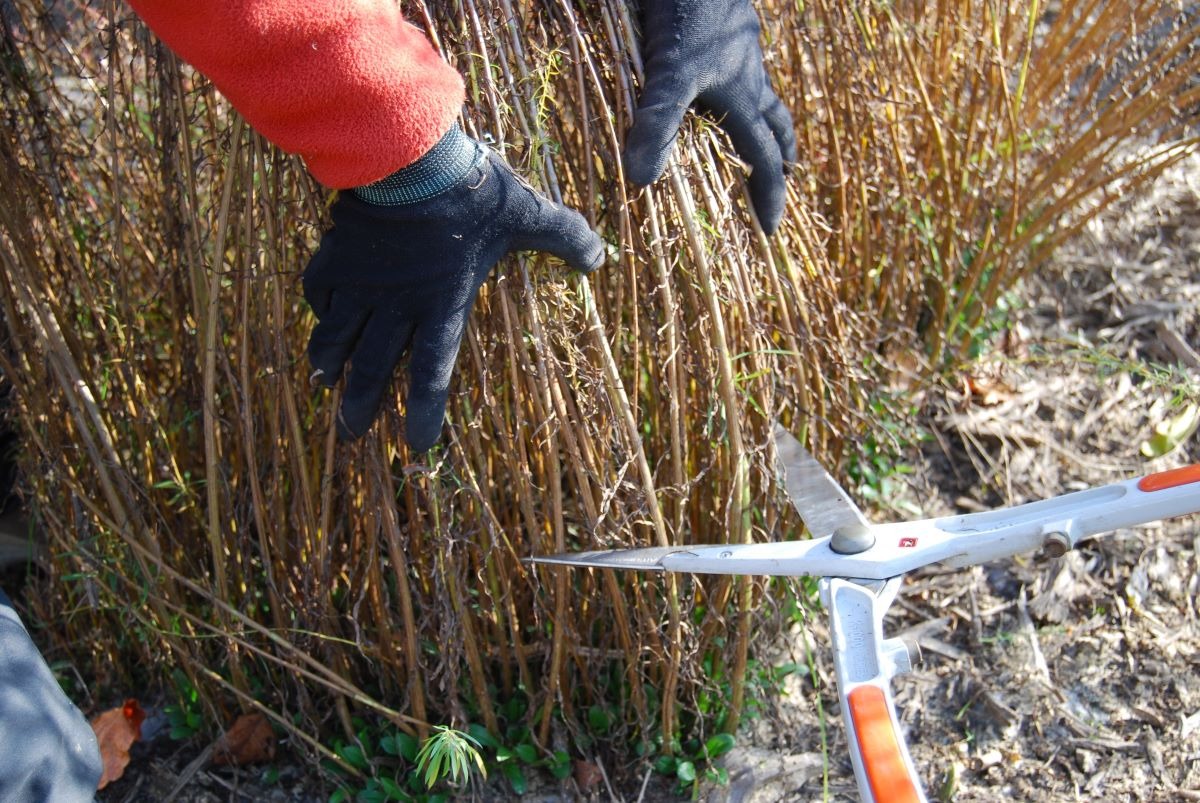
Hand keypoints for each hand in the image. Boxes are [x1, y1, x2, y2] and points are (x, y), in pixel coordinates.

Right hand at [304, 134, 603, 450]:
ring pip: (338, 337)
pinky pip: (320, 293)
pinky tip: (322, 320)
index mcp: (443, 304)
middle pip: (373, 368)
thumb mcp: (529, 214)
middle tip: (350, 433)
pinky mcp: (336, 255)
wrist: (411, 155)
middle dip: (360, 404)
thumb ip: (565, 238)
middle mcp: (398, 304)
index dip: (424, 412)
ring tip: (324, 385)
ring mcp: (362, 282)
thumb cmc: (475, 190)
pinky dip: (320, 311)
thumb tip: (600, 258)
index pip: (432, 373)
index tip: (416, 444)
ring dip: (330, 365)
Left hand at [623, 0, 795, 233]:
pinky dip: (743, 89)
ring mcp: (741, 52)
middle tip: (781, 185)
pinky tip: (726, 83)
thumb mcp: (667, 75)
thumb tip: (641, 182)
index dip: (768, 196)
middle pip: (775, 128)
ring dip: (768, 124)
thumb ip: (656, 124)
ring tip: (769, 140)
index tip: (770, 230)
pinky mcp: (726, 30)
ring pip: (764, 96)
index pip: (765, 159)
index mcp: (743, 98)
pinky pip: (744, 70)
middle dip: (778, 161)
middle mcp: (750, 77)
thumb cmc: (684, 18)